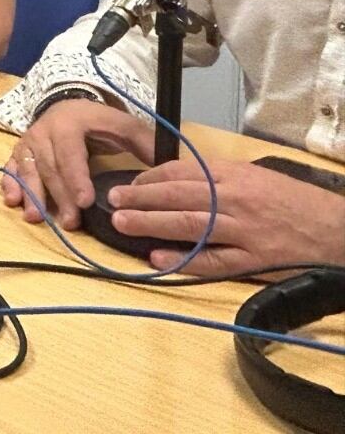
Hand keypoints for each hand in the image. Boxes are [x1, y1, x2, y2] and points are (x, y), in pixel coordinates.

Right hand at [0, 100, 154, 229]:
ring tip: (34, 217)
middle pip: (49, 166)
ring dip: (31, 194)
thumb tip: (168, 167)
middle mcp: (44, 131)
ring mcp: (28, 142)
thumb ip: (144, 143)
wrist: (67, 106)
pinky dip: (9, 184)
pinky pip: (10, 167)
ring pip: (27, 169)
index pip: (71, 152)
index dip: (76, 177)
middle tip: (69, 223)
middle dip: (59, 196)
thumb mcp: (123, 125)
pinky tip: (12, 201)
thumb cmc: (99, 122)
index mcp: (70, 123)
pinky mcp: (19, 152)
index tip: (85, 202)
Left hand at [107, 158, 344, 275]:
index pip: (183, 172)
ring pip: (190, 225)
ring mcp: (243, 231)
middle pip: (180, 196)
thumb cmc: (291, 199)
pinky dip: (185, 260)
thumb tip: (175, 178)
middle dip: (142, 198)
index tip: (129, 184)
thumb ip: (218, 177)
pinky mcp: (253, 260)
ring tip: (123, 223)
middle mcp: (235, 200)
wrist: (335, 227)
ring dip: (153, 224)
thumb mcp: (255, 175)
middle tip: (112, 201)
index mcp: (234, 176)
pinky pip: (214, 261)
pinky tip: (159, 259)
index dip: (151, 178)